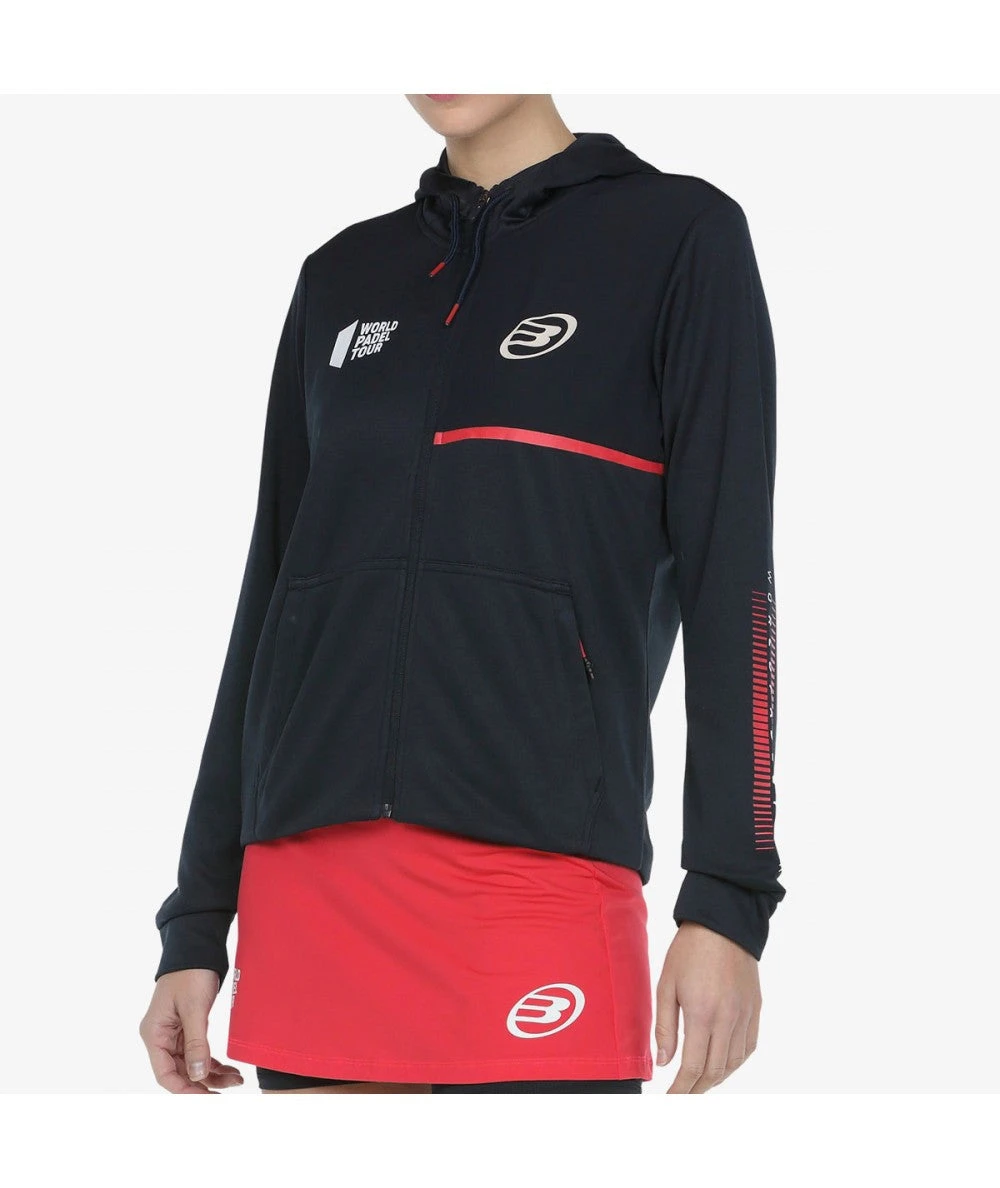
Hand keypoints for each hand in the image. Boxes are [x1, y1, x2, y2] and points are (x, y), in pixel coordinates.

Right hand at [139, 969, 243, 1092]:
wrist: (197, 948)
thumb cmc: (191, 974)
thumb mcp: (194, 1009)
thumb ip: (196, 1043)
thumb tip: (198, 1076)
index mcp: (154, 1034)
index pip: (165, 1074)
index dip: (186, 1089)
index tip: (208, 1098)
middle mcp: (161, 1037)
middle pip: (179, 1072)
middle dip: (204, 1083)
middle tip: (229, 1090)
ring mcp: (174, 1034)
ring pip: (191, 1064)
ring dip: (212, 1074)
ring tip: (236, 1079)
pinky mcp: (187, 1028)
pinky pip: (198, 1052)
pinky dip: (213, 1062)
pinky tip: (229, 1069)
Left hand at [654, 921, 761, 1092]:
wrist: (723, 923)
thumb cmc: (689, 951)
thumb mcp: (666, 985)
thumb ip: (665, 1027)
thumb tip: (664, 1063)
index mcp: (702, 1013)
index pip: (693, 1067)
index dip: (682, 1089)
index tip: (671, 1099)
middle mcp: (728, 1018)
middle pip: (715, 1071)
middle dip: (697, 1089)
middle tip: (683, 1096)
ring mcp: (745, 1015)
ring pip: (733, 1063)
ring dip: (716, 1079)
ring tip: (699, 1084)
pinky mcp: (756, 1009)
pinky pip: (748, 1047)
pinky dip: (735, 1063)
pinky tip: (723, 1065)